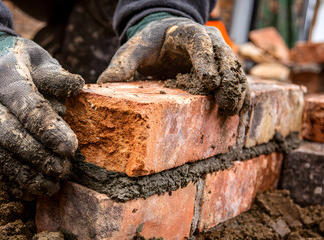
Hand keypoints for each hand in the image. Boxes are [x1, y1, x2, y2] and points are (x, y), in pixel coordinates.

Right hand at [0, 33, 83, 199]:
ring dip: (25, 176)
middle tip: (64, 170)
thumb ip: (55, 76)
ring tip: (51, 186)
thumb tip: (78, 85)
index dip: (49, 130)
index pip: (27, 108)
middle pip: (10, 136)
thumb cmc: (14, 63)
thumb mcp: (36, 59)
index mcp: (4, 81)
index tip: (71, 148)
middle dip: (39, 157)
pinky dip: (8, 182)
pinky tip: (29, 191)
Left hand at [98, 17, 247, 114]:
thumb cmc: (150, 43)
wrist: (165, 38)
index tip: (209, 81)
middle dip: (228, 81)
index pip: (200, 44)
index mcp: (188, 34)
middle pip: (225, 58)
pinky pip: (237, 81)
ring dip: (237, 91)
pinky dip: (241, 95)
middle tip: (225, 103)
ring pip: (235, 71)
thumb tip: (102, 84)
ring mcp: (219, 56)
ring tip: (234, 112)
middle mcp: (209, 43)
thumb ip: (122, 64)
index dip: (206, 62)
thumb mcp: (134, 50)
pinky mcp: (222, 70)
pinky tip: (239, 113)